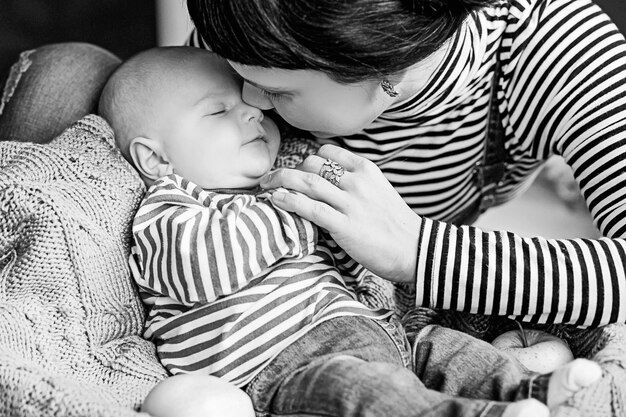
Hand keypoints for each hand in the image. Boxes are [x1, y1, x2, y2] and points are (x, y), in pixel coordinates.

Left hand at [260, 144, 420, 281]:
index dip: (308, 159)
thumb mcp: (379, 191)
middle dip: (290, 170)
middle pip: (313, 165)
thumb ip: (356, 182)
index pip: (328, 152)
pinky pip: (310, 207)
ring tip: (266, 184)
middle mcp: (357, 181)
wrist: (415, 249)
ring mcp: (351, 203)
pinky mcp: (344, 225)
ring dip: (281, 180)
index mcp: (366, 169)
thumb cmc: (395, 224)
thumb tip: (328, 181)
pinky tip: (276, 199)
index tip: (297, 169)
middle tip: (273, 178)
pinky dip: (289, 200)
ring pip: (307, 182)